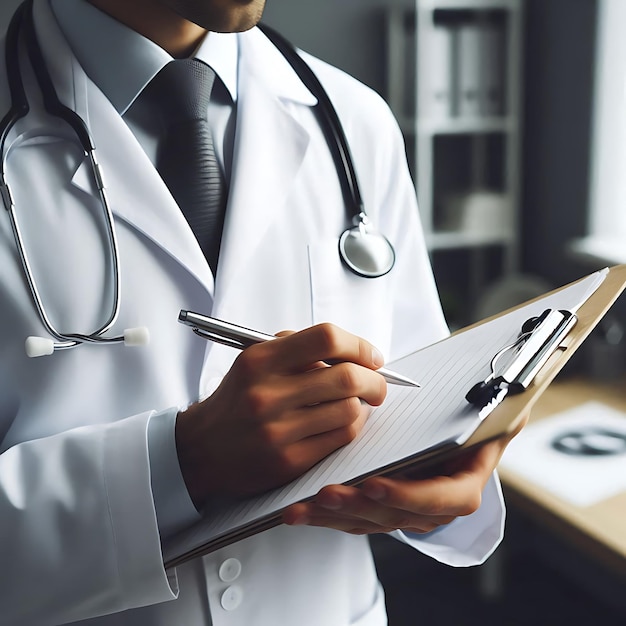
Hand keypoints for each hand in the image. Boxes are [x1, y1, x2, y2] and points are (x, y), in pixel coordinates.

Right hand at [176, 323, 387, 509]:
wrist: (202, 449)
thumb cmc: (238, 400)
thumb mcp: (255, 361)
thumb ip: (298, 348)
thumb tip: (354, 352)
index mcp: (260, 360)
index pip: (326, 338)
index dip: (358, 345)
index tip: (371, 356)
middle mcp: (267, 393)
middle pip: (347, 377)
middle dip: (374, 379)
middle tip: (377, 382)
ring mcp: (278, 430)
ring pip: (350, 410)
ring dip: (364, 405)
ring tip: (357, 403)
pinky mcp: (289, 460)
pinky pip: (341, 438)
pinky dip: (353, 426)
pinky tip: (346, 421)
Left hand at [282, 413, 528, 533]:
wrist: (461, 418)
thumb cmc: (474, 411)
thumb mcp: (492, 407)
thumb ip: (497, 409)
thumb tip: (509, 402)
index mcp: (465, 481)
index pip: (443, 499)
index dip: (409, 496)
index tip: (375, 485)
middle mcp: (436, 502)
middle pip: (397, 515)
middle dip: (359, 507)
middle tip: (325, 494)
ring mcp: (407, 507)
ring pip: (370, 519)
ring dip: (335, 515)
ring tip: (302, 507)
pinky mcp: (382, 503)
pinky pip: (356, 514)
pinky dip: (328, 513)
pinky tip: (300, 508)